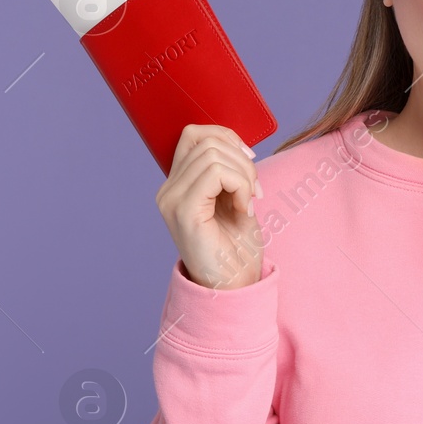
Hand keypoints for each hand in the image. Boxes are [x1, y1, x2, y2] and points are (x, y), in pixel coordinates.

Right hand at [156, 124, 264, 289]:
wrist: (235, 289)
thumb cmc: (236, 250)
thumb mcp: (233, 199)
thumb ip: (228, 171)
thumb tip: (237, 144)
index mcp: (178, 185)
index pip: (194, 134)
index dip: (227, 138)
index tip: (249, 164)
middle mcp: (168, 190)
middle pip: (206, 140)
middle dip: (242, 160)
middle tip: (254, 191)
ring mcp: (172, 200)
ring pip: (213, 154)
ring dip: (244, 175)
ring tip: (248, 202)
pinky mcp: (183, 211)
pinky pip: (216, 173)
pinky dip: (240, 185)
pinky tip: (243, 208)